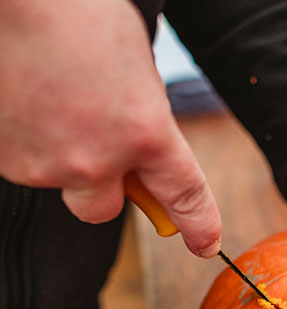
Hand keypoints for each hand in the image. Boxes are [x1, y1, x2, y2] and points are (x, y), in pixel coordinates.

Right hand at [0, 0, 220, 256]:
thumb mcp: (136, 67)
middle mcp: (97, 160)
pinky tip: (27, 101)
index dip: (198, 225)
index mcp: (146, 132)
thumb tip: (143, 146)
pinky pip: (25, 163)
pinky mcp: (6, 160)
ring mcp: (46, 164)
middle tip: (95, 154)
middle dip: (104, 191)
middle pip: (104, 211)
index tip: (204, 245)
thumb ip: (144, 118)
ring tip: (51, 100)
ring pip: (60, 183)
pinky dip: (29, 142)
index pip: (184, 195)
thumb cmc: (78, 14)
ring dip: (60, 157)